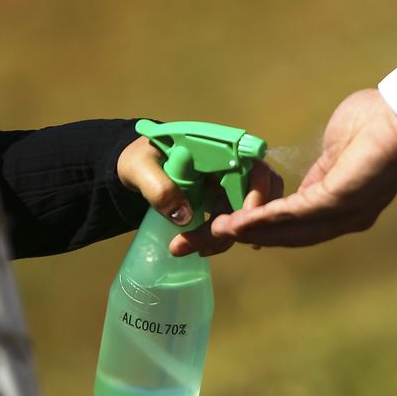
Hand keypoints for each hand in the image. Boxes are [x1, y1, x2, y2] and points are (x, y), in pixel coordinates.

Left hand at [116, 134, 283, 256]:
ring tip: (198, 249)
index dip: (256, 193)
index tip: (239, 222)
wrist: (140, 169)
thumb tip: (185, 217)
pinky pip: (236, 220)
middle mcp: (232, 163)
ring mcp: (231, 183)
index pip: (252, 166)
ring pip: (249, 211)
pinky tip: (208, 248)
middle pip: (256, 193)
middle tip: (208, 244)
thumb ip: (159, 188)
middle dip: (240, 223)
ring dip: (230, 234)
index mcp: (217, 146)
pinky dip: (227, 236)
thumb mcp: (141, 169)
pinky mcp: (226, 200)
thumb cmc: (141, 160)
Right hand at [206, 89, 396, 246]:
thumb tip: (300, 188)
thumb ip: (317, 174)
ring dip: (253, 230)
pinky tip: (241, 219)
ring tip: (219, 230)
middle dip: (250, 236)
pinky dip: (267, 218)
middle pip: (291, 236)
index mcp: (345, 205)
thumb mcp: (334, 153)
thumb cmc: (374, 122)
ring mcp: (346, 211)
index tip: (232, 229)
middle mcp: (347, 217)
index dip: (265, 230)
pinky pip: (297, 213)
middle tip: (213, 237)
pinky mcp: (341, 198)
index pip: (300, 226)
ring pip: (291, 229)